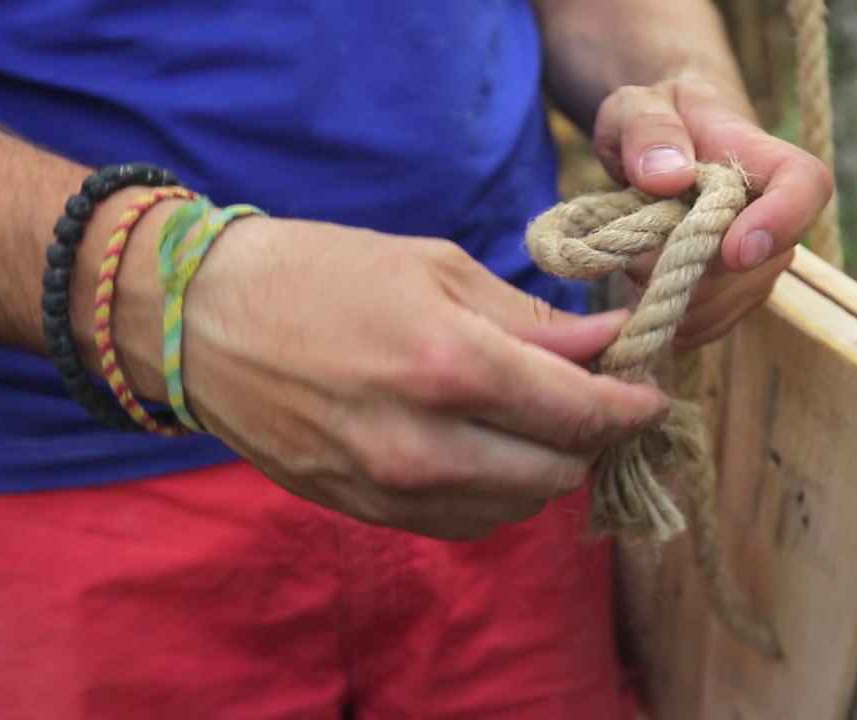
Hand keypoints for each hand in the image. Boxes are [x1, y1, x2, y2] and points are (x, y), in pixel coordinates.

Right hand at [104, 213, 668, 539]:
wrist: (204, 322)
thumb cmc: (322, 274)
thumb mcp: (436, 270)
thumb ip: (532, 321)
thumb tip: (609, 345)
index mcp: (451, 366)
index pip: (581, 413)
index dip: (632, 407)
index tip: (651, 394)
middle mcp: (427, 444)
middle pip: (562, 470)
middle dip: (595, 437)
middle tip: (597, 399)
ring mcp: (395, 489)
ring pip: (522, 505)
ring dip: (548, 465)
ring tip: (539, 419)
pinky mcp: (370, 511)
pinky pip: (470, 521)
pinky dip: (498, 489)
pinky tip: (488, 446)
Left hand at [591, 72, 833, 346]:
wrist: (661, 150)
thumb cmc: (656, 120)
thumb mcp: (635, 106)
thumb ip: (648, 130)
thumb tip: (668, 176)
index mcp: (762, 159)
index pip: (806, 186)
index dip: (783, 222)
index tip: (736, 250)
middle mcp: (774, 218)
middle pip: (756, 265)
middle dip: (690, 270)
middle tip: (631, 251)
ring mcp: (758, 265)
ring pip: (728, 303)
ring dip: (673, 297)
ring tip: (629, 261)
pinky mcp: (732, 298)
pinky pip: (709, 326)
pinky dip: (669, 321)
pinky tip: (640, 297)